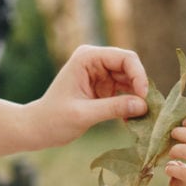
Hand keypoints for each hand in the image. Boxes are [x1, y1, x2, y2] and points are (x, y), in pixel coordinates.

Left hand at [30, 45, 148, 145]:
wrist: (38, 128)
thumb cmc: (53, 119)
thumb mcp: (83, 114)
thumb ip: (113, 108)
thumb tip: (143, 105)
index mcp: (87, 57)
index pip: (124, 57)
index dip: (139, 75)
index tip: (143, 97)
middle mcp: (96, 61)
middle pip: (130, 68)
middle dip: (140, 87)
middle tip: (148, 110)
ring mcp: (100, 74)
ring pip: (131, 81)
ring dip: (137, 98)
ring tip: (142, 117)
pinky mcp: (104, 88)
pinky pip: (125, 92)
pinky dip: (130, 105)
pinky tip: (131, 120)